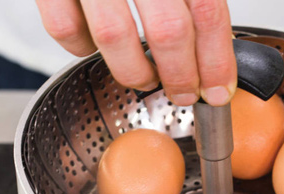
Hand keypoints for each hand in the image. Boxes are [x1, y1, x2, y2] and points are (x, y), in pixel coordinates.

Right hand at [36, 0, 236, 105]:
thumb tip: (216, 44)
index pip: (208, 10)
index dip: (216, 59)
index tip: (218, 88)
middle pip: (169, 32)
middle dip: (181, 76)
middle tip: (185, 93)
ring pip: (116, 38)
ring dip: (135, 73)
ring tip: (144, 79)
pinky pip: (64, 28)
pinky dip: (81, 49)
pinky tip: (94, 47)